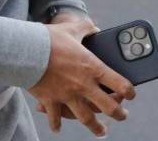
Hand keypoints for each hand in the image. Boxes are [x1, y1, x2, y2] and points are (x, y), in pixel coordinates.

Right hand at [28, 15, 134, 136]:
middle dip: (118, 114)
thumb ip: (85, 28)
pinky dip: (56, 124)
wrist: (26, 51)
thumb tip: (94, 27)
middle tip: (122, 116)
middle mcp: (83, 85)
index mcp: (92, 67)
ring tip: (101, 132)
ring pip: (86, 118)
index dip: (129, 91)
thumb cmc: (50, 39)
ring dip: (95, 127)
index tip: (131, 94)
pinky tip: (58, 128)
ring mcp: (67, 95)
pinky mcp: (51, 101)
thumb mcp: (71, 28)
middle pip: (107, 107)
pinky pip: (55, 118)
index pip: (119, 83)